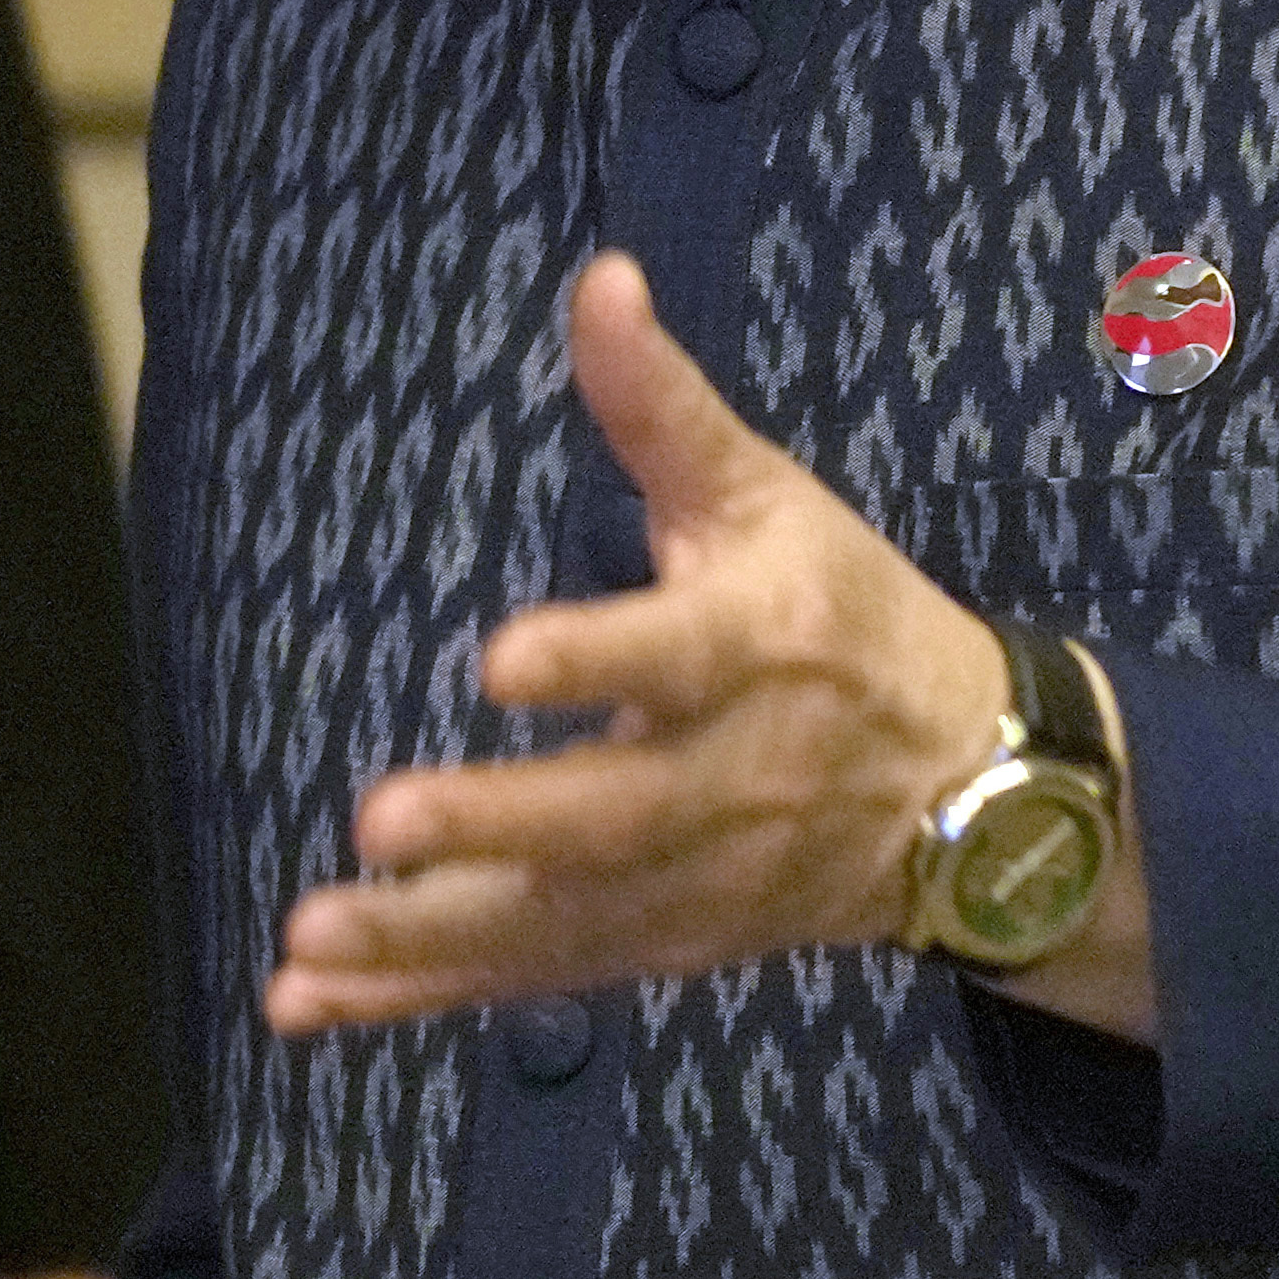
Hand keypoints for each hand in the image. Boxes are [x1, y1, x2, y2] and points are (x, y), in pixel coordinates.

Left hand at [261, 251, 1025, 1035]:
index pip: (676, 658)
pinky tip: (307, 1002)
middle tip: (376, 824)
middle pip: (609, 819)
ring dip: (426, 942)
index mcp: (760, 648)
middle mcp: (730, 781)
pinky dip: (420, 997)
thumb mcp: (767, 494)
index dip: (595, 660)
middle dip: (494, 829)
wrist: (971, 790)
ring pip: (556, 923)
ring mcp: (692, 883)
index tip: (498, 659)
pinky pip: (528, 978)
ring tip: (308, 945)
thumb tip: (599, 276)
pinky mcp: (655, 945)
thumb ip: (662, 403)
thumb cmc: (844, 614)